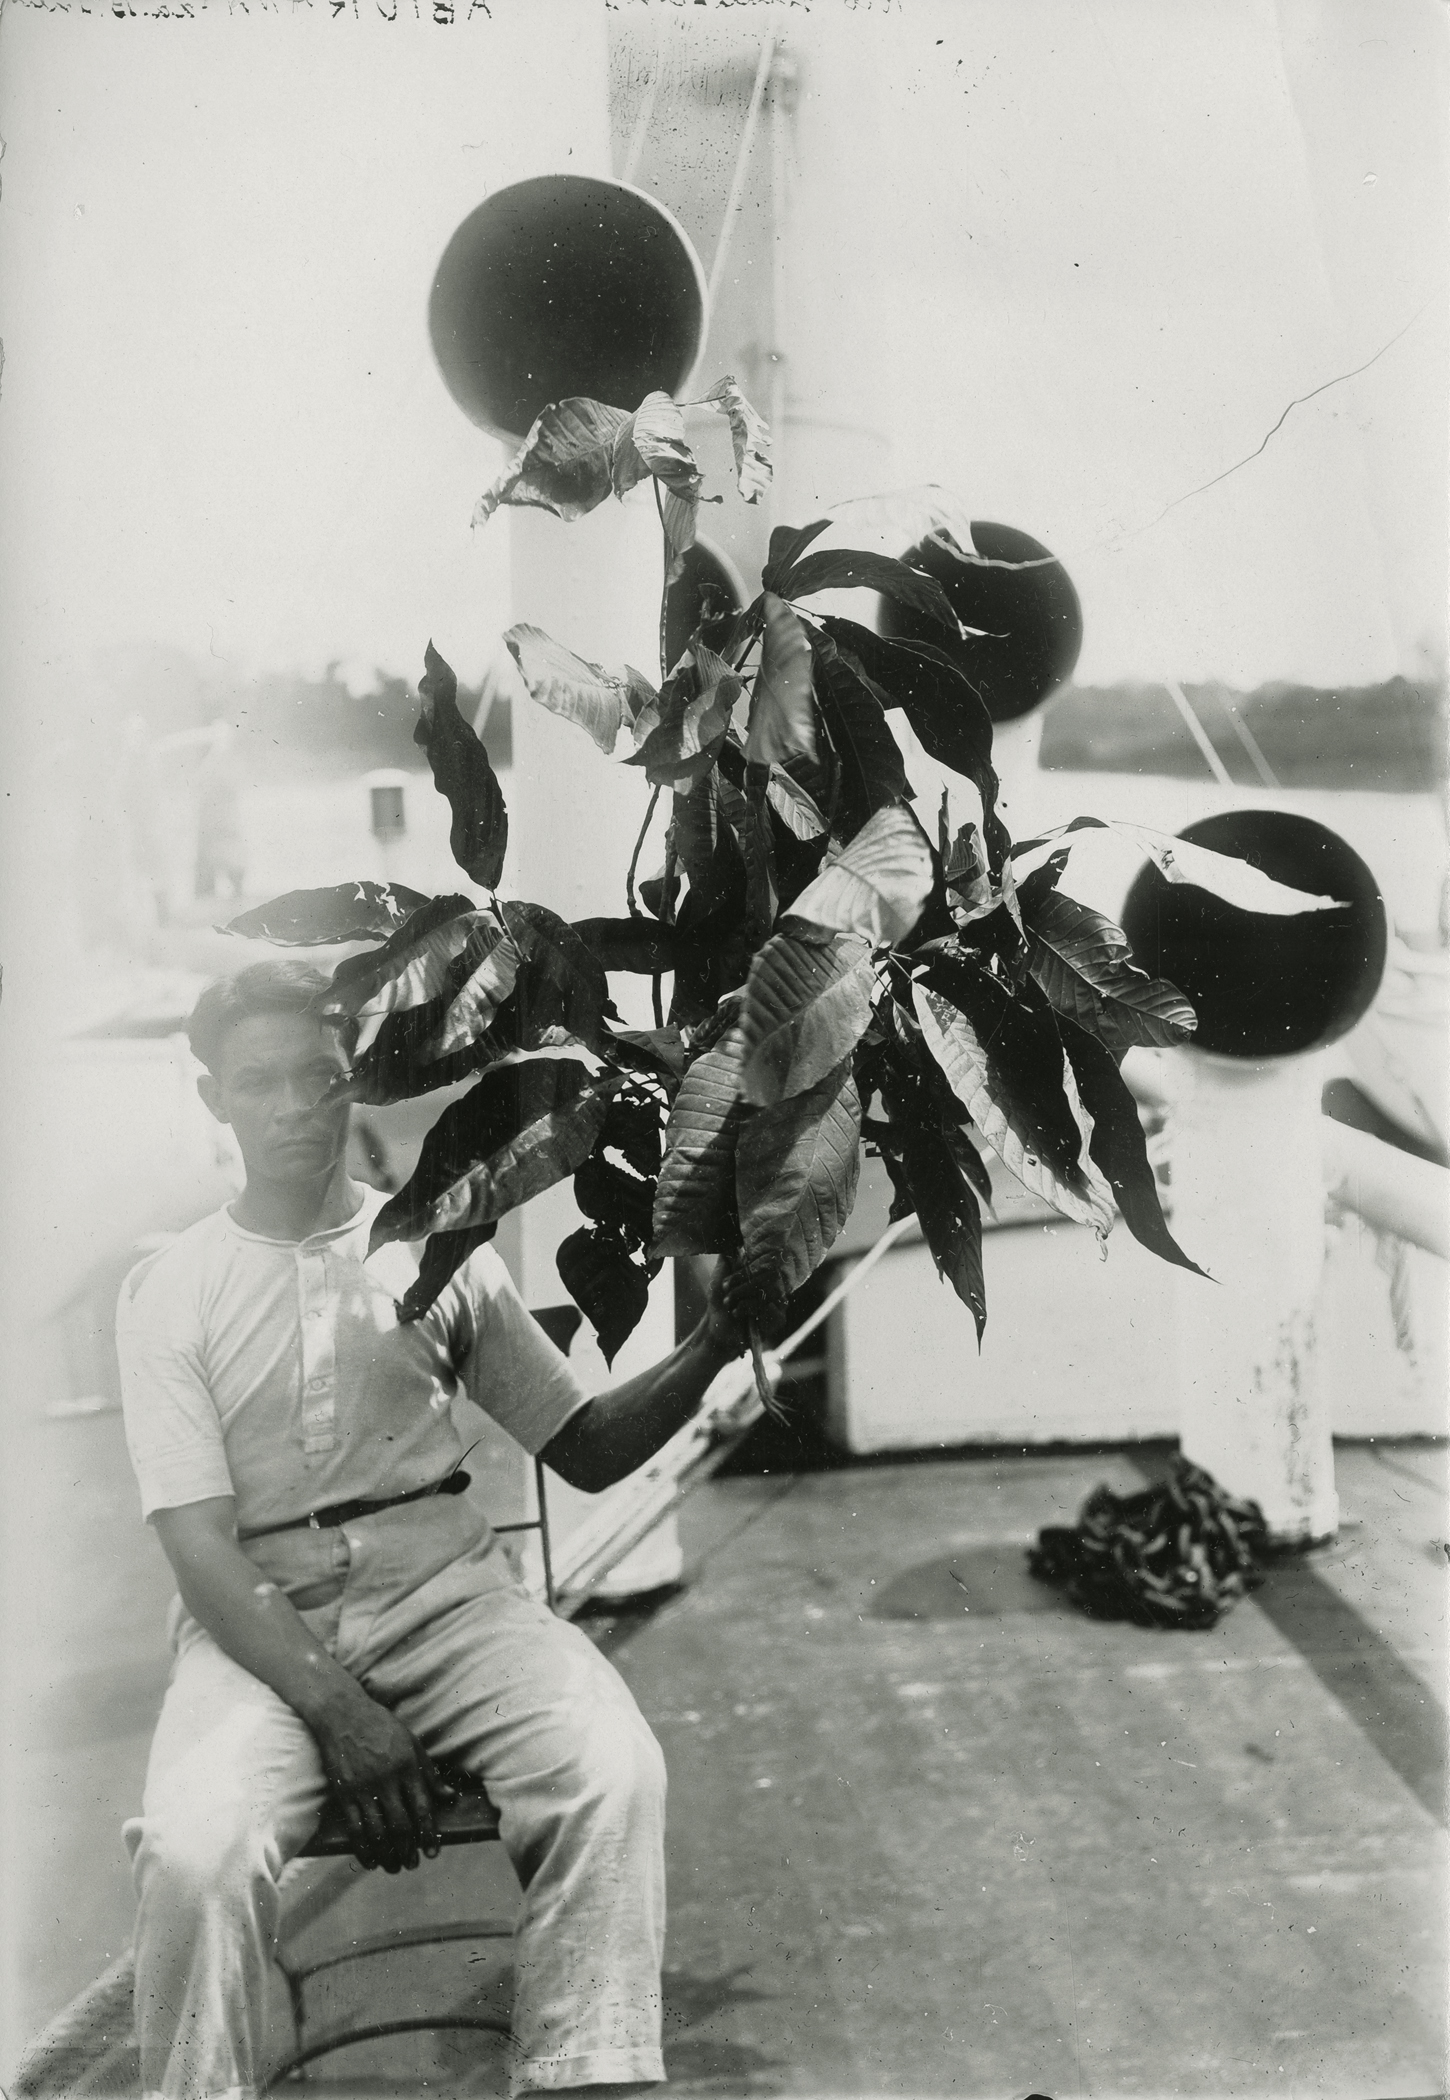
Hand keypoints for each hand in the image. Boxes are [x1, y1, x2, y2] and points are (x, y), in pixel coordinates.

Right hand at [309, 1681, 458, 1872]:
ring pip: (377, 1832)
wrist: (343, 1714)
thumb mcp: (413, 1744)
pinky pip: (354, 1828)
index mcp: (408, 1766)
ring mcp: (363, 1788)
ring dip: (387, 1855)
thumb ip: (431, 1774)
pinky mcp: (343, 1793)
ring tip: (394, 1867)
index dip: (429, 1834)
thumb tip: (451, 1799)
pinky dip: (363, 1848)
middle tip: (412, 1864)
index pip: (423, 1808)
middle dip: (408, 1850)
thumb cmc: (382, 1728)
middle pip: (401, 1825)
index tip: (433, 1853)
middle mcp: (387, 1779)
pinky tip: (369, 1860)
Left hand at [701, 1257, 788, 1356]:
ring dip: (744, 1301)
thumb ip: (728, 1257)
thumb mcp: (721, 1275)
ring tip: (731, 1308)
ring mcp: (779, 1302)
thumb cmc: (720, 1301)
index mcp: (763, 1273)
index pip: (764, 1263)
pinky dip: (751, 1311)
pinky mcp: (779, 1319)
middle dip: (742, 1288)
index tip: (726, 1284)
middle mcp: (775, 1285)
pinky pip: (773, 1310)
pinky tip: (740, 1316)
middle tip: (727, 1297)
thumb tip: (730, 1237)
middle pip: (768, 1277)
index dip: (744, 1273)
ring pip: (769, 1293)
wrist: (717, 1328)